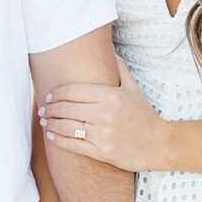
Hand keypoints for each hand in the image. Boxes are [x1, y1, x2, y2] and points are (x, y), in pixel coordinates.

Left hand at [38, 53, 174, 170]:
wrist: (159, 144)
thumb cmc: (144, 114)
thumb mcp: (133, 88)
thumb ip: (119, 68)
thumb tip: (109, 49)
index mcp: (111, 96)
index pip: (74, 91)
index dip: (57, 93)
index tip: (49, 95)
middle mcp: (105, 114)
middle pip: (67, 108)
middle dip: (50, 108)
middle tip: (43, 109)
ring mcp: (103, 135)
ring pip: (67, 127)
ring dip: (51, 124)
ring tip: (44, 122)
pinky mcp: (102, 153)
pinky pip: (74, 145)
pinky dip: (59, 141)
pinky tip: (51, 136)